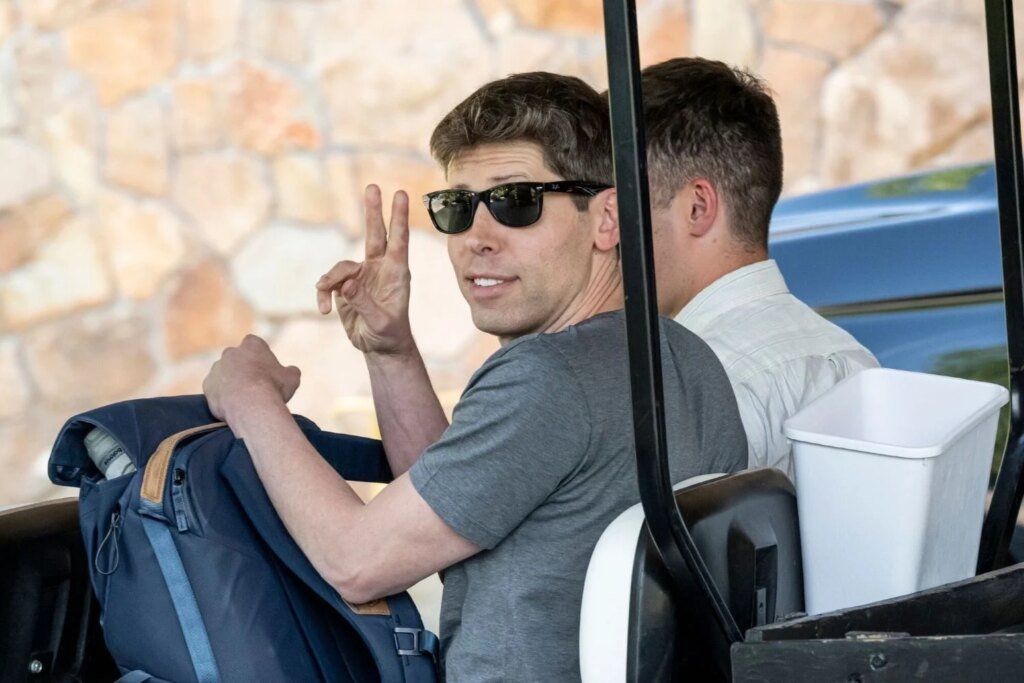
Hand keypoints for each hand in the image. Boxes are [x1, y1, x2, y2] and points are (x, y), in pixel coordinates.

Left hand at [203, 335, 300, 423]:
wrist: (250, 405)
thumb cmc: (273, 388)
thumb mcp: (292, 378)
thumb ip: (290, 371)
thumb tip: (292, 371)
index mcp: (252, 344)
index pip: (255, 344)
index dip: (261, 357)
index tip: (266, 370)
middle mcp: (231, 352)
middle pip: (238, 358)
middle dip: (244, 369)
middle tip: (255, 386)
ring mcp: (217, 367)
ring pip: (225, 374)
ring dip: (231, 382)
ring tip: (244, 399)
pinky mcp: (207, 384)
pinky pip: (215, 389)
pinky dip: (222, 396)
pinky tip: (233, 406)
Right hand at [316, 185, 413, 355]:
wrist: (379, 347)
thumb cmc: (388, 335)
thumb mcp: (380, 322)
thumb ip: (364, 302)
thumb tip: (348, 282)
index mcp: (397, 274)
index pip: (399, 240)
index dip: (398, 217)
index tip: (400, 194)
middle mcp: (380, 268)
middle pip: (375, 234)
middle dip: (373, 210)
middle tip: (373, 186)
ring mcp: (362, 275)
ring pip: (341, 265)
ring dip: (331, 280)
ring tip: (325, 300)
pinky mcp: (346, 285)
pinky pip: (329, 282)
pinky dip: (323, 293)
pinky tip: (323, 309)